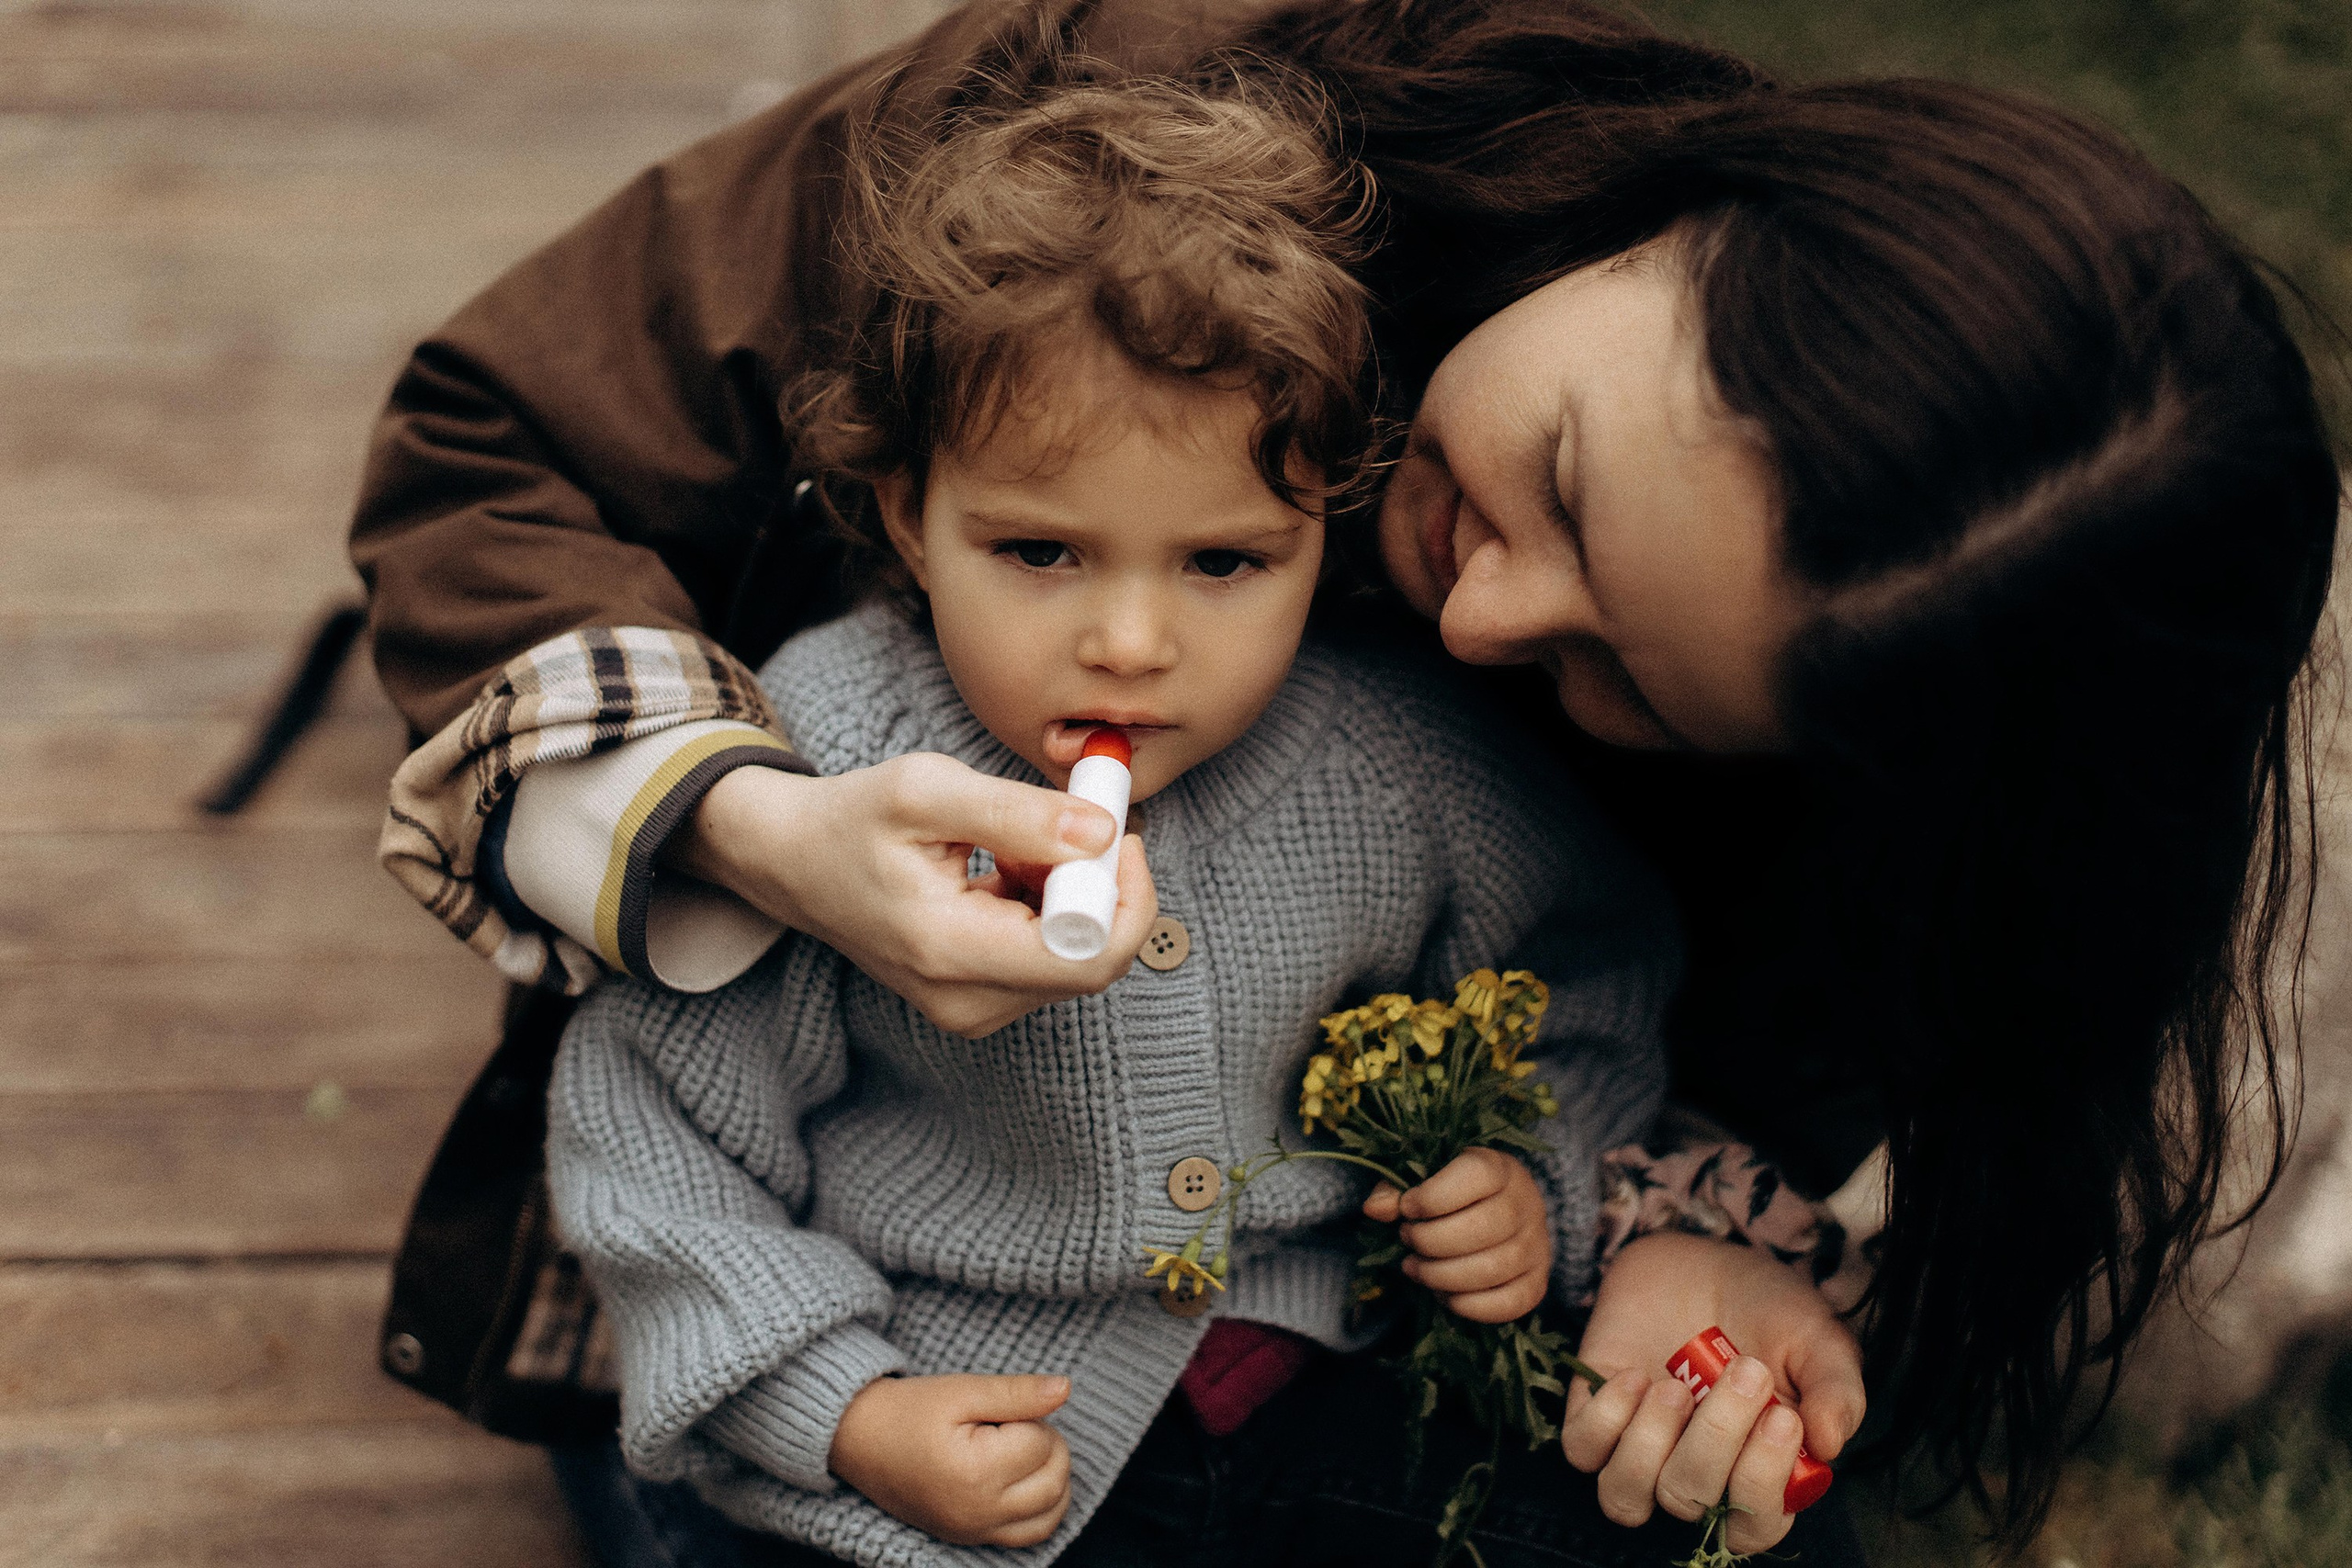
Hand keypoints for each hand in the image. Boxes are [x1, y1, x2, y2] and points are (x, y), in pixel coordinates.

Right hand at [672, 758, 1156, 1035]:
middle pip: (1094, 961)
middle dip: (1102, 886)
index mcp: (949, 951)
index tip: (1112, 832)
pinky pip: (1052, 959)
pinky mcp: (979, 1002)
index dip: (1123, 894)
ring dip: (1071, 893)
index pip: (1089, 958)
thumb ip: (1020, 813)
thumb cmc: (853, 819)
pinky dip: (1050, 907)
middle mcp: (964, 1000)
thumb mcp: (926, 789)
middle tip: (1074, 821)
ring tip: (1014, 845)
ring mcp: (972, 1010)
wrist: (794, 861)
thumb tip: (1105, 833)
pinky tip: (1006, 870)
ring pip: (1078, 958)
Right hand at [828, 1373, 1072, 1546]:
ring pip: (1052, 1512)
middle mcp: (978, 1513)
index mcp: (975, 1474)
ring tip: (1021, 1449)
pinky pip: (1031, 1534)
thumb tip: (1065, 1389)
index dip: (1029, 1416)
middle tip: (1011, 1425)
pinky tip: (1027, 1479)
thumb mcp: (962, 1390)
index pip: (1042, 1443)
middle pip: (1055, 1480)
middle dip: (1047, 1445)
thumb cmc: (909, 1412)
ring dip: (1053, 1477)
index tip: (996, 1411)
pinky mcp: (973, 1538)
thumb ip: (1017, 1392)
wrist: (860, 1441)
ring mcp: (976, 1531)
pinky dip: (1044, 1507)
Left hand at [1362, 1147, 1551, 1322]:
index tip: (1407, 1208)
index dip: (1434, 1196)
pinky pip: (1511, 1303)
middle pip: (1485, 1227)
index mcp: (1500, 1167)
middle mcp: (1527, 1203)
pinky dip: (1471, 1306)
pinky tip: (1444, 1295)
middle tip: (1407, 1240)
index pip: (1478, 1175)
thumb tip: (1375, 1209)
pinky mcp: (1537, 1281)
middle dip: (1432, 1241)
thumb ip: (1396, 1189)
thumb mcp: (1425, 1179)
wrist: (1502, 1214)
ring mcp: (1537, 1245)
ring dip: (1442, 1276)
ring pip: (1494, 1268)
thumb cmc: (1452, 1194)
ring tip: (1415, 1268)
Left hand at [1560, 1232, 1864, 1555]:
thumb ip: (1836, 1390)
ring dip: (1649, 1442)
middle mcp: (1695, 1474)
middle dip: (1716, 1440)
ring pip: (1624, 1496)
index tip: (1783, 1417)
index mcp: (1756, 1474)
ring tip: (1676, 1384)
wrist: (1702, 1259)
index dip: (1762, 1486)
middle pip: (1689, 1502)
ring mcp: (1640, 1448)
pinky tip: (1636, 1375)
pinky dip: (1605, 1420)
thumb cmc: (1767, 1309)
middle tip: (1746, 1370)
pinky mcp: (1595, 1414)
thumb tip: (1829, 1444)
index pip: (1755, 1525)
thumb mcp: (1817, 1339)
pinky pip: (1581, 1451)